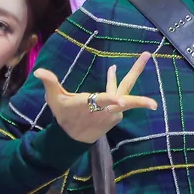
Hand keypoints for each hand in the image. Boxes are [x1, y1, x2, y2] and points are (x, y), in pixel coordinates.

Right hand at [34, 52, 156, 143]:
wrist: (73, 138)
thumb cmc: (64, 116)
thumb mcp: (54, 99)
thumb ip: (50, 83)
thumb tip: (38, 71)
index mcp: (90, 104)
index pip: (102, 101)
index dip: (112, 99)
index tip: (122, 100)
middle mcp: (105, 110)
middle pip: (126, 101)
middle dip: (141, 100)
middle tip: (155, 99)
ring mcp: (113, 114)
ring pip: (124, 94)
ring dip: (131, 75)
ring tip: (144, 56)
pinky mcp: (116, 116)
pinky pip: (120, 99)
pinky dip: (118, 87)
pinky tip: (113, 72)